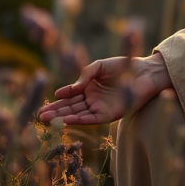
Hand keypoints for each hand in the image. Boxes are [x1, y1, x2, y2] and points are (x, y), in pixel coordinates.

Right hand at [38, 52, 171, 124]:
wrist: (145, 71)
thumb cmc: (124, 65)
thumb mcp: (101, 65)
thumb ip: (85, 75)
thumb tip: (70, 88)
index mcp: (90, 87)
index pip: (71, 95)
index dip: (59, 98)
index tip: (48, 99)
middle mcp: (93, 99)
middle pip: (71, 107)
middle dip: (56, 111)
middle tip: (40, 115)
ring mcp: (100, 108)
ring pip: (77, 114)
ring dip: (62, 117)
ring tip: (47, 118)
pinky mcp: (108, 114)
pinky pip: (91, 119)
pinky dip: (79, 120)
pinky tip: (66, 120)